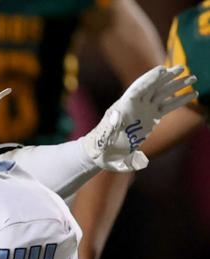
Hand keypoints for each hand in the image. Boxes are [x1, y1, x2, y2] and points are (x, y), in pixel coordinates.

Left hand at [82, 65, 197, 171]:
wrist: (103, 152)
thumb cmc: (103, 150)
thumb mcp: (107, 146)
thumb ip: (114, 139)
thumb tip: (120, 130)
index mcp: (123, 108)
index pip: (137, 89)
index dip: (149, 79)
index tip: (161, 70)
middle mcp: (135, 106)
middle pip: (152, 87)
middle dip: (167, 77)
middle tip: (181, 68)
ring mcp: (144, 111)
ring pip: (162, 94)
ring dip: (177, 86)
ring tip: (193, 78)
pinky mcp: (151, 118)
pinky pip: (167, 106)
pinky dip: (179, 100)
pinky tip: (193, 95)